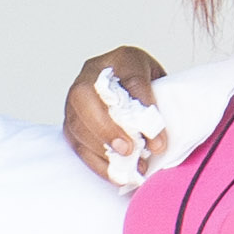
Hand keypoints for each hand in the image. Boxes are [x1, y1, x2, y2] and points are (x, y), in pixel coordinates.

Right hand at [68, 47, 174, 183]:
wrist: (131, 88)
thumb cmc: (150, 90)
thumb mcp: (163, 88)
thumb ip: (163, 104)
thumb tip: (161, 139)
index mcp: (123, 59)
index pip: (132, 80)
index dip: (143, 110)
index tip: (158, 140)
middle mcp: (93, 72)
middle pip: (87, 94)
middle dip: (107, 126)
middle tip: (128, 150)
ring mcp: (76, 96)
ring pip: (76, 120)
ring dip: (100, 147)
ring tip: (125, 167)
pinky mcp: (70, 119)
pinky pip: (75, 141)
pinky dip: (95, 161)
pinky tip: (114, 174)